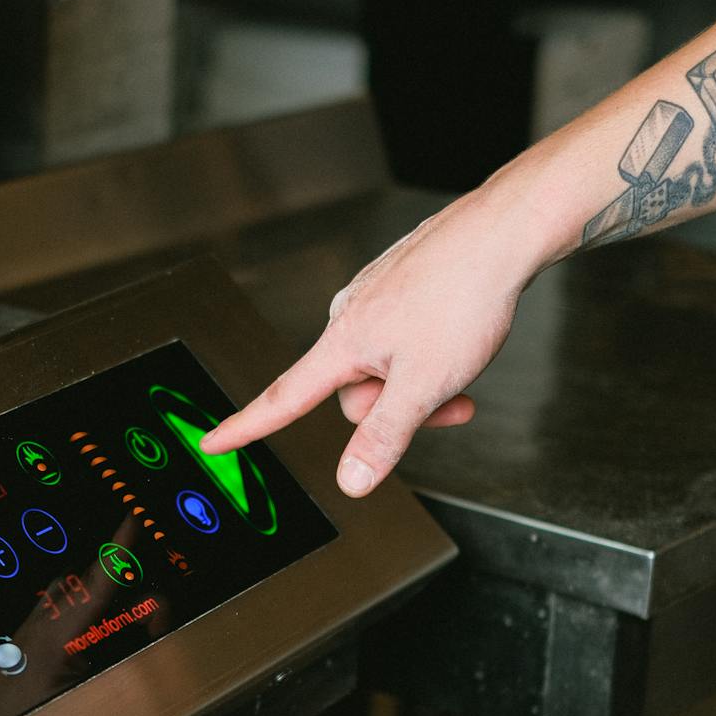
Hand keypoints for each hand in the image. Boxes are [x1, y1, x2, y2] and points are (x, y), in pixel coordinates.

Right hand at [200, 179, 552, 495]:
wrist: (502, 234)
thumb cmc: (463, 297)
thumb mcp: (423, 385)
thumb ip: (383, 437)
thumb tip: (350, 481)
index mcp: (343, 343)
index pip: (282, 398)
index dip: (245, 426)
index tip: (213, 442)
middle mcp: (350, 317)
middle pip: (355, 393)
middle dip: (398, 408)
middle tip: (448, 403)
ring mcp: (376, 298)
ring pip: (385, 367)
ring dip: (421, 382)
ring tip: (462, 368)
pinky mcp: (401, 286)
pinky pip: (403, 338)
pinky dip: (429, 352)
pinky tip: (458, 336)